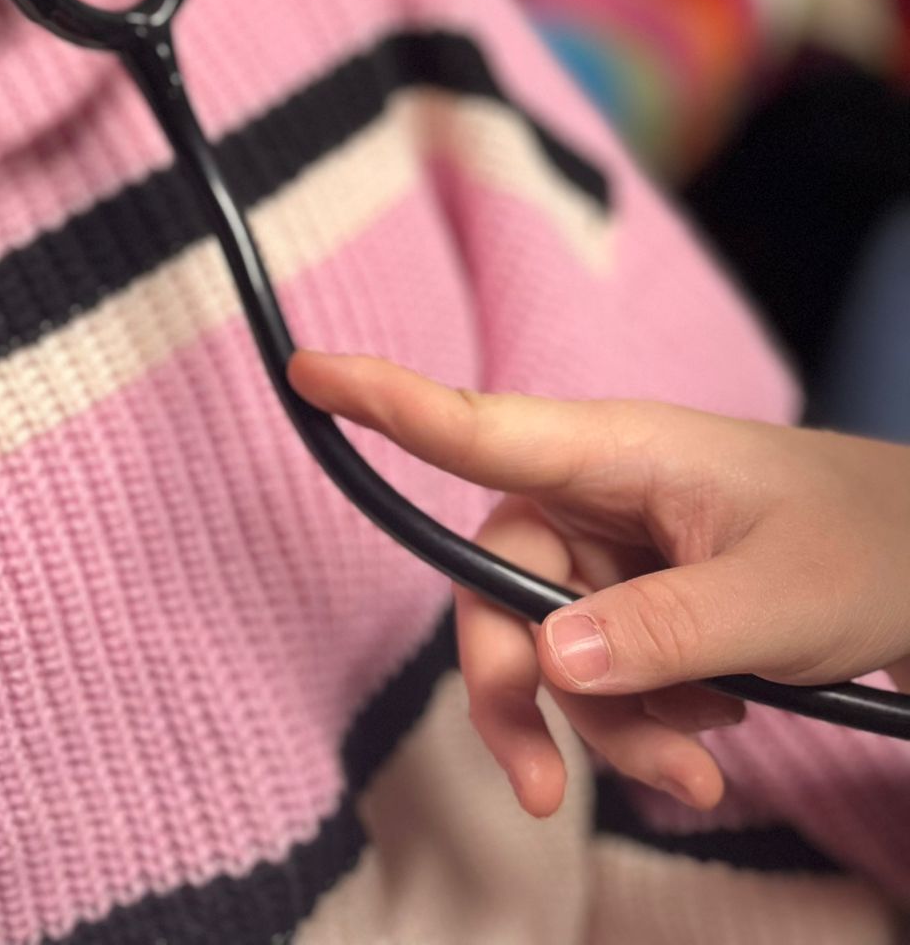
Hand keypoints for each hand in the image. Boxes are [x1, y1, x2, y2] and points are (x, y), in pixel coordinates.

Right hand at [287, 350, 909, 818]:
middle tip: (550, 785)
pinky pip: (598, 672)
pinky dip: (642, 724)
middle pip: (497, 582)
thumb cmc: (865, 548)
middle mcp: (599, 492)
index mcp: (619, 450)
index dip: (384, 400)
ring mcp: (617, 548)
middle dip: (519, 687)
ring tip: (701, 776)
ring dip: (609, 727)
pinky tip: (714, 745)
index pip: (478, 423)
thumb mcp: (776, 598)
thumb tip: (545, 660)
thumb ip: (660, 631)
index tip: (303, 371)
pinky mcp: (640, 600)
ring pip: (549, 647)